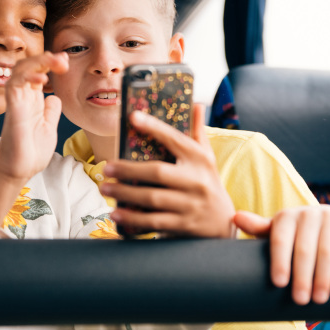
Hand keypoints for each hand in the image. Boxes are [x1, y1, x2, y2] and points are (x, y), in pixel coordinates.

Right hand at [0, 51, 67, 184]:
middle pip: (29, 66)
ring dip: (37, 61)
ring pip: (20, 70)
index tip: (65, 62)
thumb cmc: (31, 152)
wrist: (19, 171)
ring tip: (55, 61)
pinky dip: (27, 76)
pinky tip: (42, 78)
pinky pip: (15, 85)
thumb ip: (51, 112)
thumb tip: (54, 97)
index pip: (38, 72)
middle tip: (63, 58)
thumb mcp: (49, 128)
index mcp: (33, 101)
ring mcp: (17, 102)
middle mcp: (23, 98)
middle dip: (46, 57)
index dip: (50, 63)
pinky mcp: (12, 109)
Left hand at [101, 104, 235, 238]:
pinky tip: (116, 213)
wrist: (224, 223)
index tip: (132, 117)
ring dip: (125, 194)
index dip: (154, 127)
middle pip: (158, 172)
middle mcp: (197, 180)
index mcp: (200, 159)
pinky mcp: (184, 225)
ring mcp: (191, 205)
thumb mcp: (207, 158)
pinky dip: (133, 218)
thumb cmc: (208, 184)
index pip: (175, 139)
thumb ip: (199, 133)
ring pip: (152, 198)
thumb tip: (197, 104)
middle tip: (106, 167)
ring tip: (105, 188)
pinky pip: (154, 222)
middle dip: (128, 170)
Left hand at [234, 205, 329, 304]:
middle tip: (300, 301)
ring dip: (323, 277)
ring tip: (318, 299)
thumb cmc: (296, 241)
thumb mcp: (277, 236)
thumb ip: (258, 229)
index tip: (279, 284)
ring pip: (326, 249)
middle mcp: (309, 212)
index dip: (279, 261)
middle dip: (302, 277)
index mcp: (286, 216)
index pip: (280, 239)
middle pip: (304, 248)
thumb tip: (234, 217)